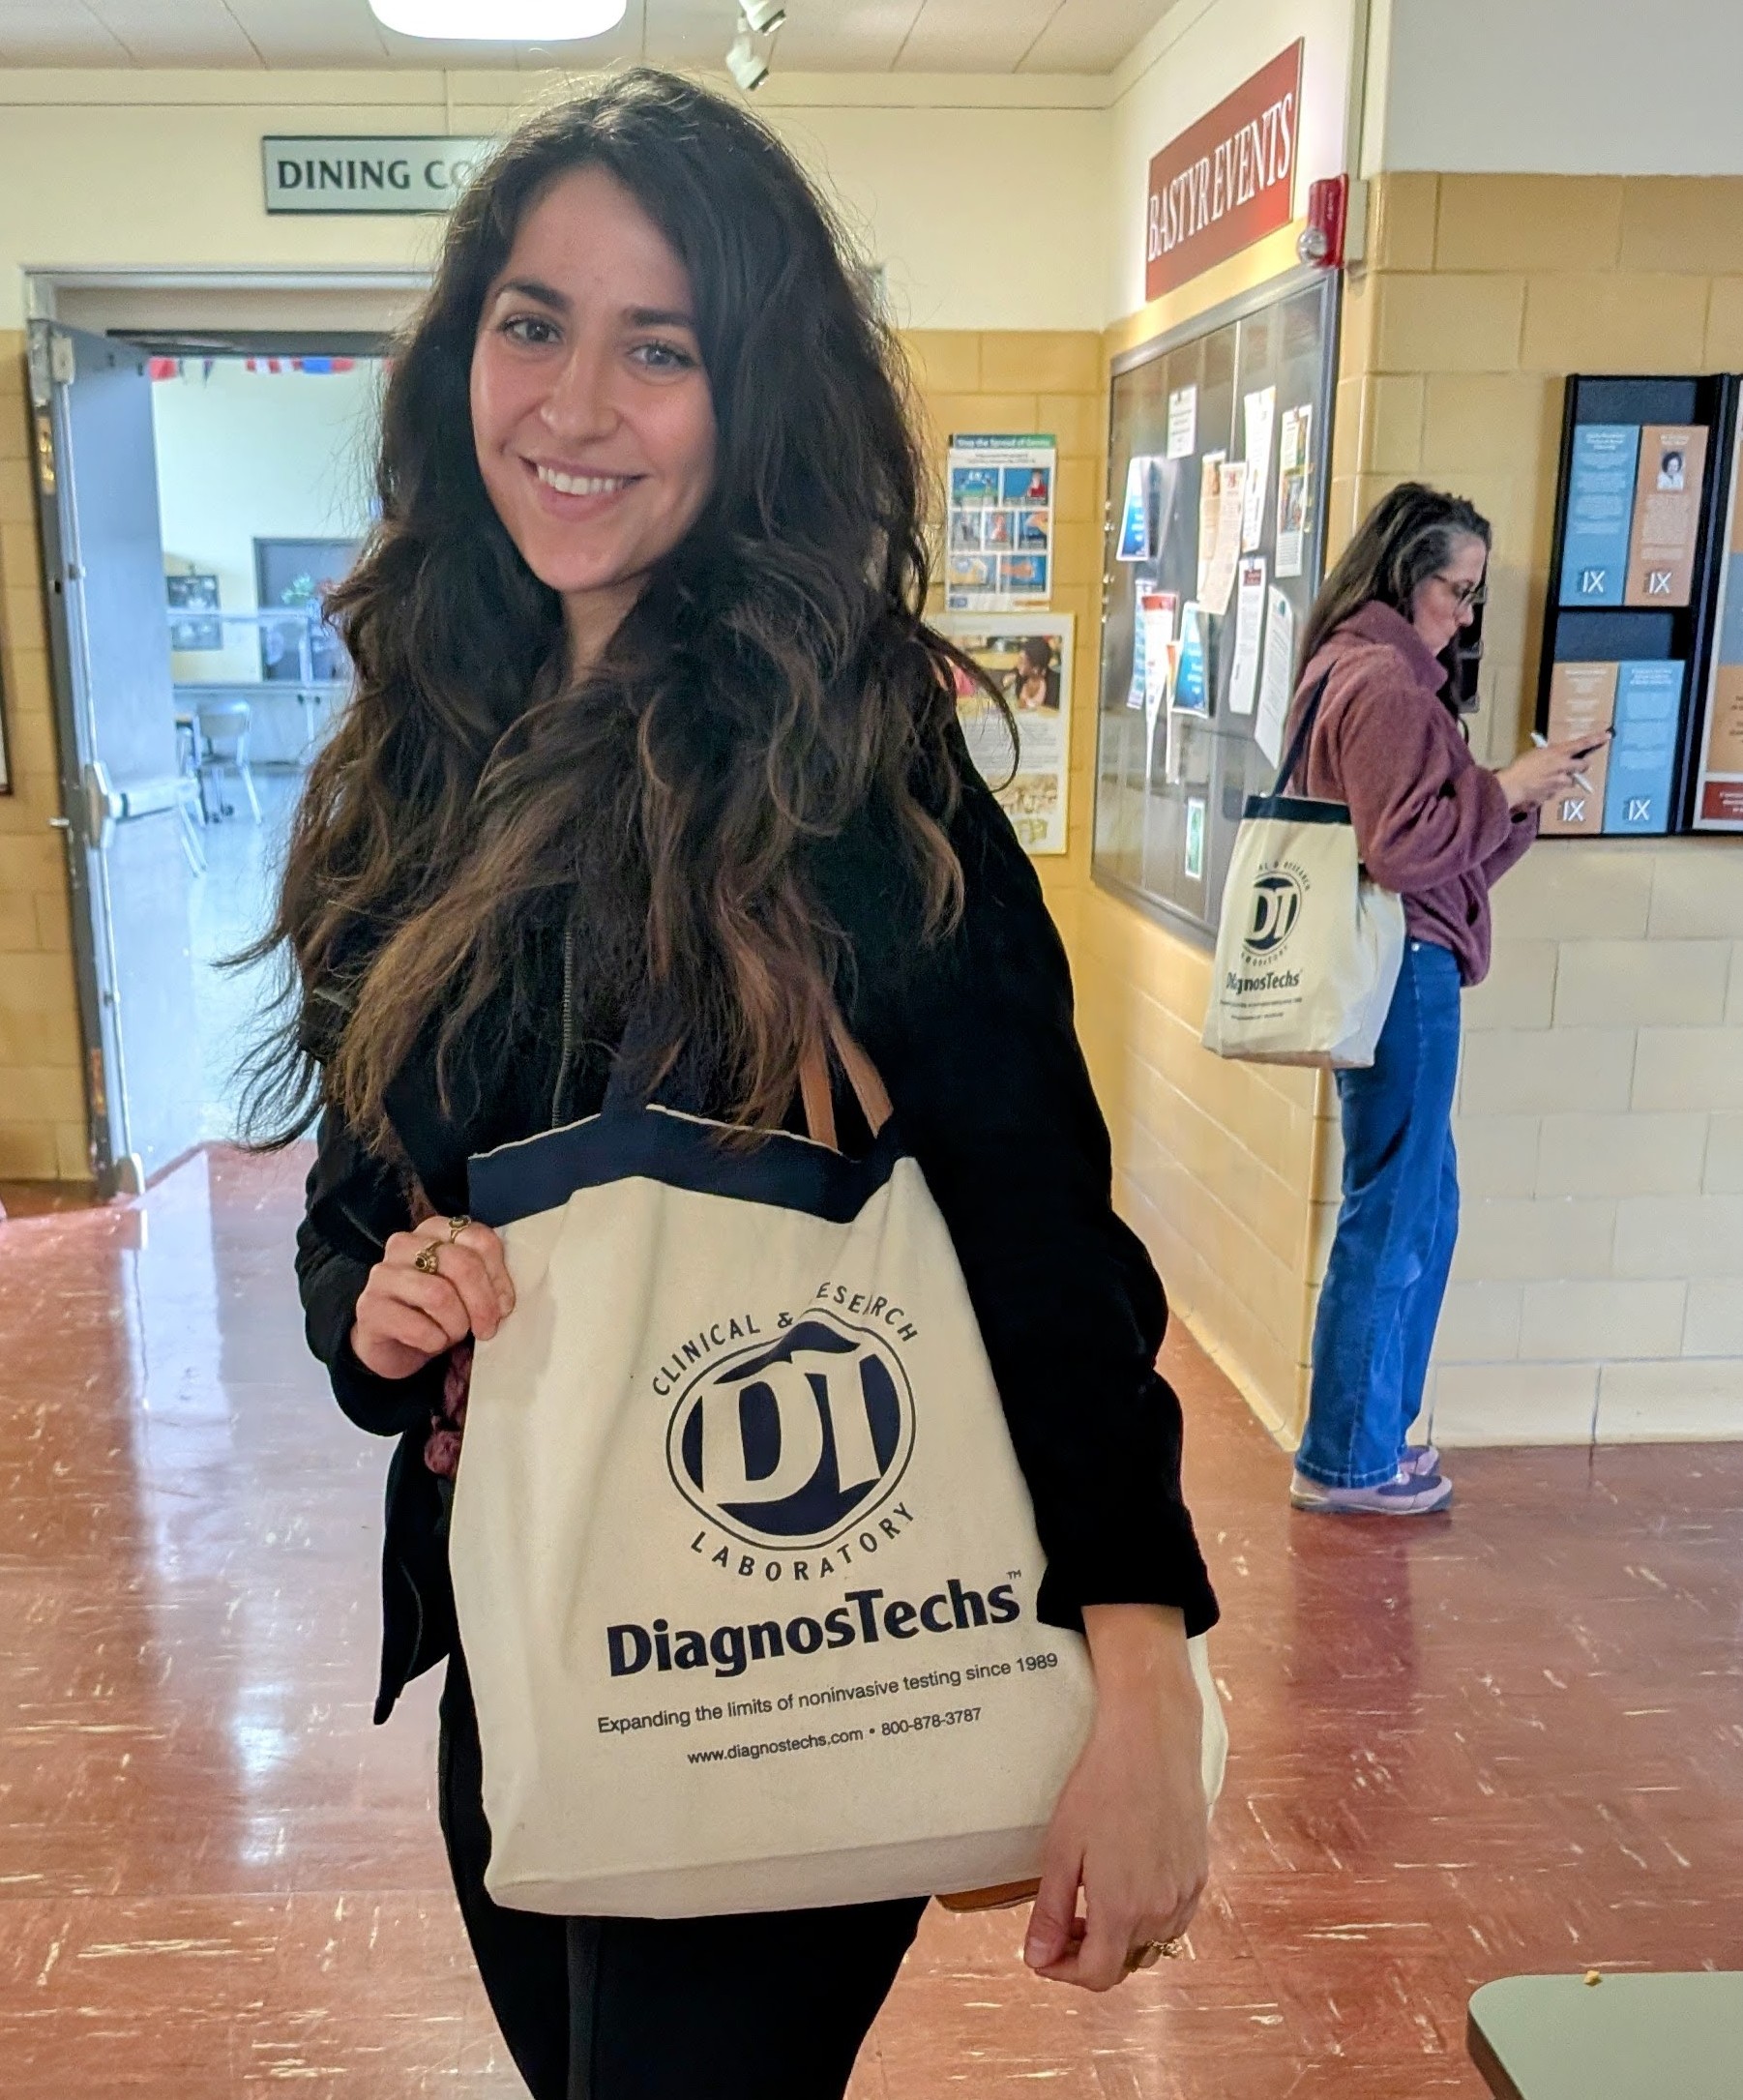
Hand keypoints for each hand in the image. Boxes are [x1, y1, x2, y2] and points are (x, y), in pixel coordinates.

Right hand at [350, 1217, 515, 1379]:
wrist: (392, 1344)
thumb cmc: (435, 1312)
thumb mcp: (464, 1289)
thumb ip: (485, 1279)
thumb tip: (503, 1301)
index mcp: (434, 1230)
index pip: (480, 1240)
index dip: (499, 1277)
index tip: (504, 1305)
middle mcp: (405, 1244)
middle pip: (462, 1265)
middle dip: (482, 1303)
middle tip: (487, 1328)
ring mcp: (383, 1274)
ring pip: (440, 1295)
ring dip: (457, 1324)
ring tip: (454, 1334)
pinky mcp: (369, 1308)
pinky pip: (418, 1327)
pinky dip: (435, 1342)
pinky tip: (432, 1343)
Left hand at [1023, 1605, 1207, 1991]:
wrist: (1151, 1741)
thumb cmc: (1101, 1787)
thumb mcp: (1063, 1850)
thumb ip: (1051, 1913)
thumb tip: (1036, 1959)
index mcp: (1123, 1909)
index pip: (1097, 1975)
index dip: (1064, 1971)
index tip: (1043, 1952)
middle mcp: (1161, 1911)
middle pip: (1123, 1963)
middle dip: (1087, 1954)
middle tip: (1061, 1924)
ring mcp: (1185, 1894)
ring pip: (1150, 1944)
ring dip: (1119, 1938)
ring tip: (1090, 1902)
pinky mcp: (1199, 1875)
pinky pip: (1173, 1919)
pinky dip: (1147, 1918)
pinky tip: (1126, 1884)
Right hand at [1495, 734, 1606, 810]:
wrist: (1512, 787)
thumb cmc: (1520, 766)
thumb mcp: (1535, 754)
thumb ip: (1549, 755)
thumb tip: (1554, 756)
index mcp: (1559, 753)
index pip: (1582, 744)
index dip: (1596, 739)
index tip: (1608, 735)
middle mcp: (1564, 767)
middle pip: (1583, 766)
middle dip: (1582, 765)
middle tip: (1577, 765)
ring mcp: (1560, 782)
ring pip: (1570, 780)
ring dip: (1565, 779)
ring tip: (1550, 778)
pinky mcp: (1554, 794)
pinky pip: (1557, 791)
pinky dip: (1551, 789)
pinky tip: (1540, 788)